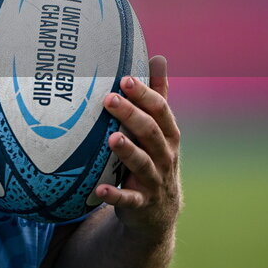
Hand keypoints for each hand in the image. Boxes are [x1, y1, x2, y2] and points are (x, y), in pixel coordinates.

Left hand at [95, 55, 182, 240]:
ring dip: (128, 151)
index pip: (160, 111)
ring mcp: (154, 180)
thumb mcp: (159, 128)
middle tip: (109, 99)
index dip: (144, 95)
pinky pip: (128, 199)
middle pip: (150, 133)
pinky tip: (99, 189)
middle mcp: (165, 156)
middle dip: (131, 115)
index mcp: (168, 135)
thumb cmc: (154, 157)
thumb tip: (159, 57)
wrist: (159, 210)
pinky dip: (115, 195)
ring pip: (142, 164)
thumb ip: (158, 96)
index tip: (126, 79)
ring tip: (112, 138)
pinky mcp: (141, 203)